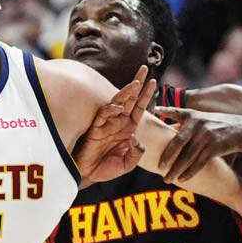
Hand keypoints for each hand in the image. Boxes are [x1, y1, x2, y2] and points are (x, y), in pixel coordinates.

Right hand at [74, 65, 155, 182]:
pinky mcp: (96, 128)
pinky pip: (103, 115)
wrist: (88, 174)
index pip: (139, 107)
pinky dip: (111, 110)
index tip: (153, 81)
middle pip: (130, 99)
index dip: (146, 95)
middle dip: (137, 83)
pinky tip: (118, 107)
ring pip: (117, 102)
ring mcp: (107, 124)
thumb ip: (136, 153)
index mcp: (128, 128)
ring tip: (135, 84)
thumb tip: (135, 137)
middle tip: (144, 68)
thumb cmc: (106, 168)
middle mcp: (118, 122)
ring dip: (126, 93)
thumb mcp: (128, 163)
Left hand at [154, 107, 241, 184]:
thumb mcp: (202, 119)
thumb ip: (186, 124)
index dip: (166, 111)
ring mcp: (206, 136)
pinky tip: (182, 179)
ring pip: (187, 156)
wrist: (241, 130)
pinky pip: (199, 163)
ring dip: (176, 170)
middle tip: (158, 167)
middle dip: (167, 157)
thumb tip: (167, 131)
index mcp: (192, 116)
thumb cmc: (217, 126)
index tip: (155, 110)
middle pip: (178, 142)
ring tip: (167, 179)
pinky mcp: (214, 147)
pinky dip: (189, 172)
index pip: (176, 112)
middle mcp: (198, 124)